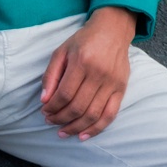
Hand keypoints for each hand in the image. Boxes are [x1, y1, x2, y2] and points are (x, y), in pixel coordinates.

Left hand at [39, 7, 136, 140]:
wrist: (112, 31)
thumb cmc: (83, 41)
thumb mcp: (62, 51)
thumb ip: (51, 75)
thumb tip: (44, 99)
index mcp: (82, 62)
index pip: (65, 93)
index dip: (53, 107)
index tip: (44, 111)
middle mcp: (99, 74)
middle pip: (78, 106)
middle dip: (60, 118)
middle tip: (50, 121)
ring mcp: (112, 83)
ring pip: (93, 114)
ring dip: (75, 127)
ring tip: (63, 132)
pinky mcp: (122, 90)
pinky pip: (110, 115)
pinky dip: (96, 128)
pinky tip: (83, 135)